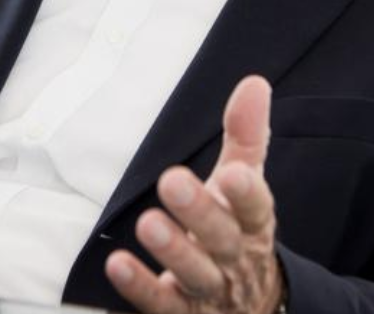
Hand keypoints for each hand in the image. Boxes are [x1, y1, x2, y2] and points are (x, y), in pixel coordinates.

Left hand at [105, 75, 283, 313]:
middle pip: (222, 240)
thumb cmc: (237, 231)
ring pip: (195, 276)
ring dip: (173, 251)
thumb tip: (254, 83)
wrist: (248, 306)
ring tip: (147, 223)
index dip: (246, 194)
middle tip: (172, 181)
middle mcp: (234, 261)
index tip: (234, 173)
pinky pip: (160, 305)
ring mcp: (209, 293)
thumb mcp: (244, 185)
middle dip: (200, 212)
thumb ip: (246, 137)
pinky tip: (117, 265)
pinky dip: (140, 287)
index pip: (256, 209)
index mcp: (253, 226)